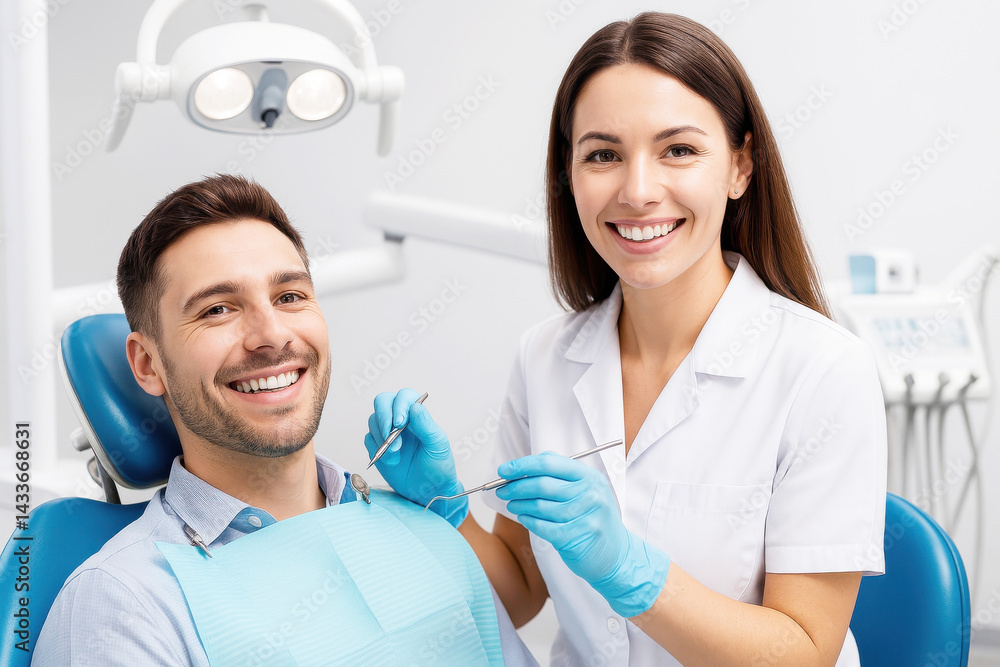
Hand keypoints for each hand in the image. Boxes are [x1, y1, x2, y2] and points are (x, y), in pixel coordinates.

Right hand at [364, 389, 467, 527]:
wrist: (428, 492)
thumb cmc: (438, 466)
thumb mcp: (438, 445)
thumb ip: (426, 425)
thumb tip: (415, 406)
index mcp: (417, 414)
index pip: (403, 397)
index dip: (399, 405)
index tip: (400, 423)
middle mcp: (400, 419)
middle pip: (382, 401)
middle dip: (384, 417)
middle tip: (390, 436)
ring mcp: (387, 432)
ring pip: (373, 421)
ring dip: (382, 438)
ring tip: (396, 455)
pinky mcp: (377, 447)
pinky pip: (368, 439)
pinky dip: (376, 449)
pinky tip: (391, 461)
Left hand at [496, 452, 669, 616]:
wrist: (616, 556)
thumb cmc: (593, 520)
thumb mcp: (586, 491)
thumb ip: (560, 477)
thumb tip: (523, 468)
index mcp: (590, 477)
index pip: (549, 463)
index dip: (522, 465)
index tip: (504, 470)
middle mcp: (589, 493)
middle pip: (541, 484)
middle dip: (515, 486)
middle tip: (501, 489)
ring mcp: (584, 516)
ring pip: (539, 506)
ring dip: (519, 504)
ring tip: (511, 504)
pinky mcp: (575, 537)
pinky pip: (542, 526)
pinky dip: (528, 520)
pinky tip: (523, 517)